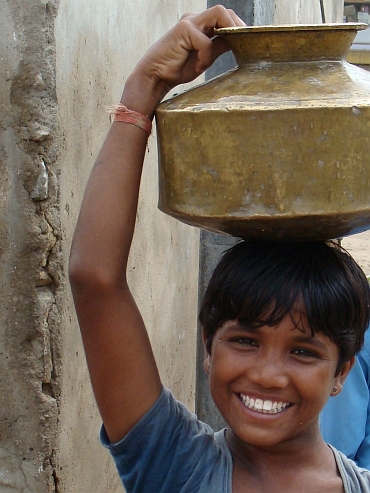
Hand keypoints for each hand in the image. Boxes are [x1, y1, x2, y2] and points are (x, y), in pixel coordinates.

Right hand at [125, 5, 245, 111]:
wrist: (155, 76)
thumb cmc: (176, 69)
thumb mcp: (204, 59)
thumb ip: (217, 48)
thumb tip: (234, 42)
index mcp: (199, 26)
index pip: (224, 18)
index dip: (237, 26)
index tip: (247, 40)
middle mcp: (194, 20)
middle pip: (224, 11)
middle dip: (237, 25)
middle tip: (243, 42)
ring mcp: (189, 23)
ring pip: (219, 14)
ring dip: (227, 31)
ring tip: (226, 50)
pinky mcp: (184, 30)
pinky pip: (207, 41)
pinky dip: (206, 56)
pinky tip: (198, 66)